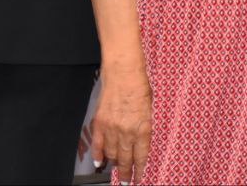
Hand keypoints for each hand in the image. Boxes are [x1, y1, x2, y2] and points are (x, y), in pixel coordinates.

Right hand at [89, 68, 152, 183]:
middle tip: (125, 181)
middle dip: (126, 173)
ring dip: (113, 163)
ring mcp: (112, 127)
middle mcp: (127, 132)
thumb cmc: (139, 86)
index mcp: (143, 129)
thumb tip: (138, 140)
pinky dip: (97, 153)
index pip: (141, 157)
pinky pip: (97, 142)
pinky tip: (99, 161)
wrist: (123, 71)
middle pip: (126, 159)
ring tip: (114, 170)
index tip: (138, 178)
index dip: (139, 170)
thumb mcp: (148, 110)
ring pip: (112, 153)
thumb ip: (143, 127)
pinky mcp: (100, 121)